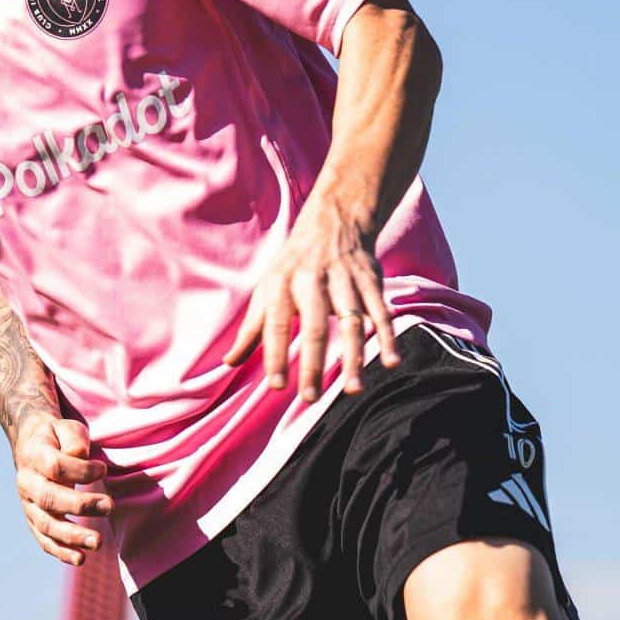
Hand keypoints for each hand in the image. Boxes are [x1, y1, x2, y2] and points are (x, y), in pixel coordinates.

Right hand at [11, 412, 110, 565]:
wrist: (30, 444)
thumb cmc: (56, 436)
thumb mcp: (65, 427)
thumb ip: (74, 440)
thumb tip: (81, 457)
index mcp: (34, 455)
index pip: (55, 466)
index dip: (81, 470)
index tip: (103, 469)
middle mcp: (27, 482)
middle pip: (49, 498)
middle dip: (80, 505)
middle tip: (109, 507)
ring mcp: (28, 504)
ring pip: (45, 524)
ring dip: (71, 536)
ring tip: (97, 543)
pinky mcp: (33, 520)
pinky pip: (44, 539)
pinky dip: (60, 551)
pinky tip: (81, 559)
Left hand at [221, 194, 397, 401]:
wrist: (333, 220)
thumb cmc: (293, 265)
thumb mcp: (267, 290)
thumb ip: (251, 330)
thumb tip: (228, 363)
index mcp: (281, 284)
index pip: (276, 324)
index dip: (275, 355)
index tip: (277, 386)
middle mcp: (312, 281)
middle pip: (314, 326)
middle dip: (313, 364)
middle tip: (310, 398)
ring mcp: (344, 280)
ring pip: (351, 322)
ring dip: (354, 357)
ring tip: (353, 390)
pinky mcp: (370, 281)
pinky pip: (380, 312)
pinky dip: (388, 337)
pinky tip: (391, 363)